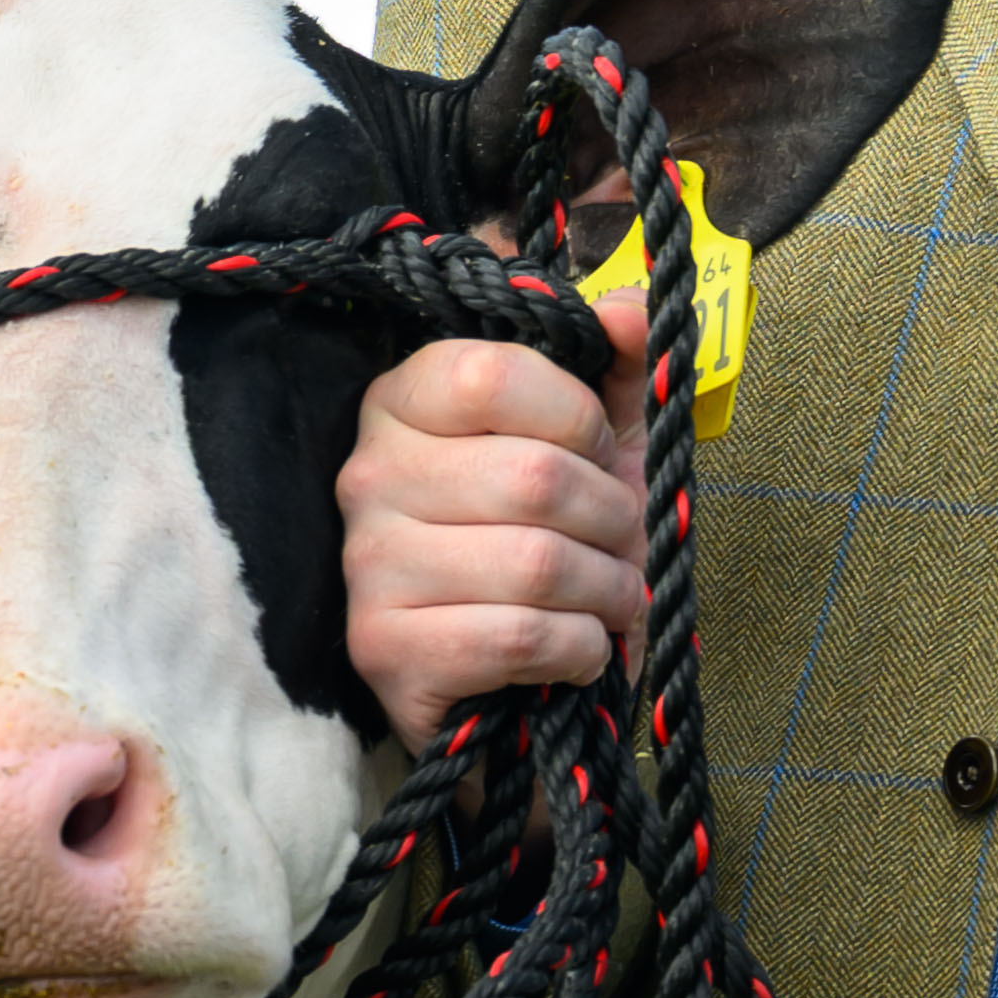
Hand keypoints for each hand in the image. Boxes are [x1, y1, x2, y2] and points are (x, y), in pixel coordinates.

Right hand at [336, 286, 648, 754]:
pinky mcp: (381, 650)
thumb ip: (616, 370)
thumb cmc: (549, 546)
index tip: (599, 457)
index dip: (580, 420)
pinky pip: (519, 636)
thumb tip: (632, 308)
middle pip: (534, 477)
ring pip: (535, 564)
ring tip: (610, 602)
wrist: (511, 689)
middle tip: (620, 547)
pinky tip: (577, 652)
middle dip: (612, 520)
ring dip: (607, 592)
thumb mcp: (594, 448)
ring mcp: (365, 565)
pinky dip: (578, 649)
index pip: (497, 373)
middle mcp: (366, 474)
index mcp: (402, 402)